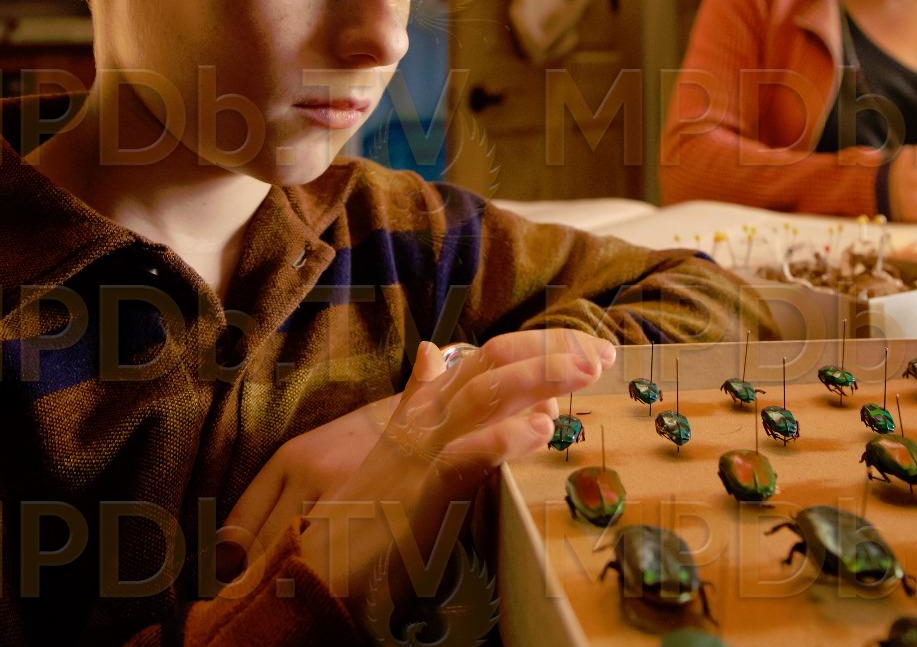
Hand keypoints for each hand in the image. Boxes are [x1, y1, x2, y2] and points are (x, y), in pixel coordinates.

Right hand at [218, 339, 558, 580]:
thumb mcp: (398, 449)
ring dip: (536, 378)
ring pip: (481, 398)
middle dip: (549, 353)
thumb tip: (431, 350)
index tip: (591, 350)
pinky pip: (460, 460)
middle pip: (490, 365)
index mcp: (425, 411)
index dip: (539, 346)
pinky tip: (536, 428)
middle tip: (602, 354)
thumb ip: (420, 398)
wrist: (313, 571)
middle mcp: (426, 424)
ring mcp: (421, 457)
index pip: (486, 357)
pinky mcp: (419, 499)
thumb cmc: (362, 515)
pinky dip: (499, 439)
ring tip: (585, 371)